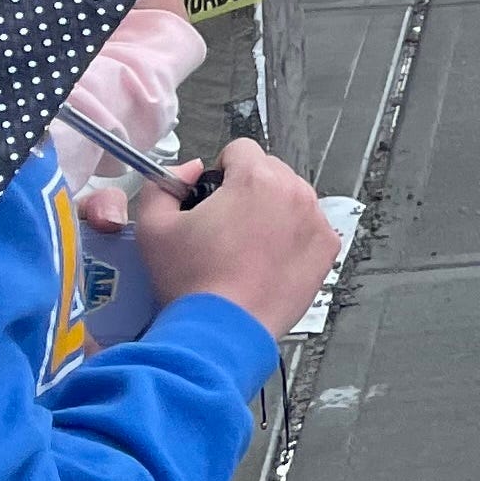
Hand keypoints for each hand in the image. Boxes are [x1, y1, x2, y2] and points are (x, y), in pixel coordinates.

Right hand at [134, 140, 343, 333]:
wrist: (221, 331)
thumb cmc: (191, 282)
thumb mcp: (153, 226)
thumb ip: (163, 184)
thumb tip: (189, 171)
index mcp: (255, 179)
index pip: (240, 149)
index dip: (220, 170)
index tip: (212, 197)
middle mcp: (294, 193)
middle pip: (269, 171)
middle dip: (247, 190)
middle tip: (225, 226)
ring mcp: (315, 221)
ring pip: (291, 198)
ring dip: (271, 212)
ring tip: (245, 247)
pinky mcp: (326, 250)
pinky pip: (309, 227)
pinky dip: (292, 237)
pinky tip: (267, 261)